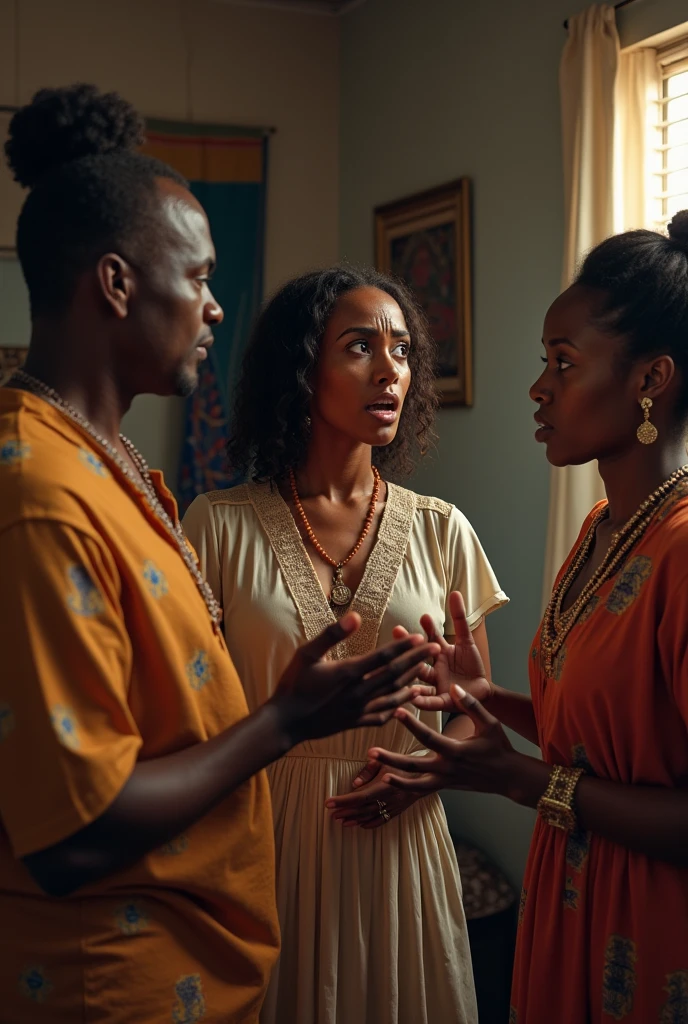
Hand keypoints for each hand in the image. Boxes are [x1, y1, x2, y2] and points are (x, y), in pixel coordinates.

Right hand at [270, 613, 440, 744]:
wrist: (285, 722)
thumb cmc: (293, 684)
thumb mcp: (307, 653)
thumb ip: (332, 634)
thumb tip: (356, 615)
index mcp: (348, 673)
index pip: (384, 657)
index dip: (404, 646)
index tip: (421, 636)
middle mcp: (358, 692)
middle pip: (395, 674)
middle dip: (417, 660)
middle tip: (437, 648)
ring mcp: (359, 710)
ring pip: (394, 695)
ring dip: (413, 681)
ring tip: (428, 671)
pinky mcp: (356, 722)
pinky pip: (384, 715)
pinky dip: (398, 706)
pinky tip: (407, 699)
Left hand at [325, 759, 427, 827]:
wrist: (427, 774)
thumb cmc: (404, 764)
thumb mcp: (386, 761)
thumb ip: (369, 770)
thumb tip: (354, 783)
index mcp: (384, 786)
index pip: (358, 796)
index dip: (342, 800)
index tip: (328, 803)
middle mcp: (388, 799)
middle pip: (362, 809)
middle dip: (346, 811)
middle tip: (331, 814)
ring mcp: (394, 807)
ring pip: (371, 816)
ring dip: (355, 819)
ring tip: (341, 821)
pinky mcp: (398, 810)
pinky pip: (382, 820)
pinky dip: (370, 824)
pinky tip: (360, 825)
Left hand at [367, 684, 516, 796]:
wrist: (509, 777)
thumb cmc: (499, 746)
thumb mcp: (490, 723)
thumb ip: (471, 704)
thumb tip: (454, 686)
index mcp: (456, 751)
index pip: (428, 737)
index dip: (411, 725)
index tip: (397, 711)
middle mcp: (447, 768)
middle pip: (413, 766)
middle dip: (391, 759)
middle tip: (370, 751)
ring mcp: (444, 780)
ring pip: (413, 782)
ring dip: (393, 776)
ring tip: (374, 766)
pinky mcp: (444, 786)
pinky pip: (420, 789)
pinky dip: (403, 786)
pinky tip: (387, 780)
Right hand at [393, 592, 492, 713]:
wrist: (481, 691)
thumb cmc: (471, 665)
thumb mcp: (466, 641)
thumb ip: (459, 619)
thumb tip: (455, 593)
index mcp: (438, 653)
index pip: (429, 639)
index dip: (428, 629)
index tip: (425, 617)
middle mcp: (432, 668)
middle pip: (417, 657)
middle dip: (408, 647)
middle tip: (398, 630)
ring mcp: (435, 684)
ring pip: (418, 680)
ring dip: (408, 673)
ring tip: (396, 663)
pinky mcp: (442, 701)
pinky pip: (430, 703)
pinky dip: (421, 701)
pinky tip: (412, 697)